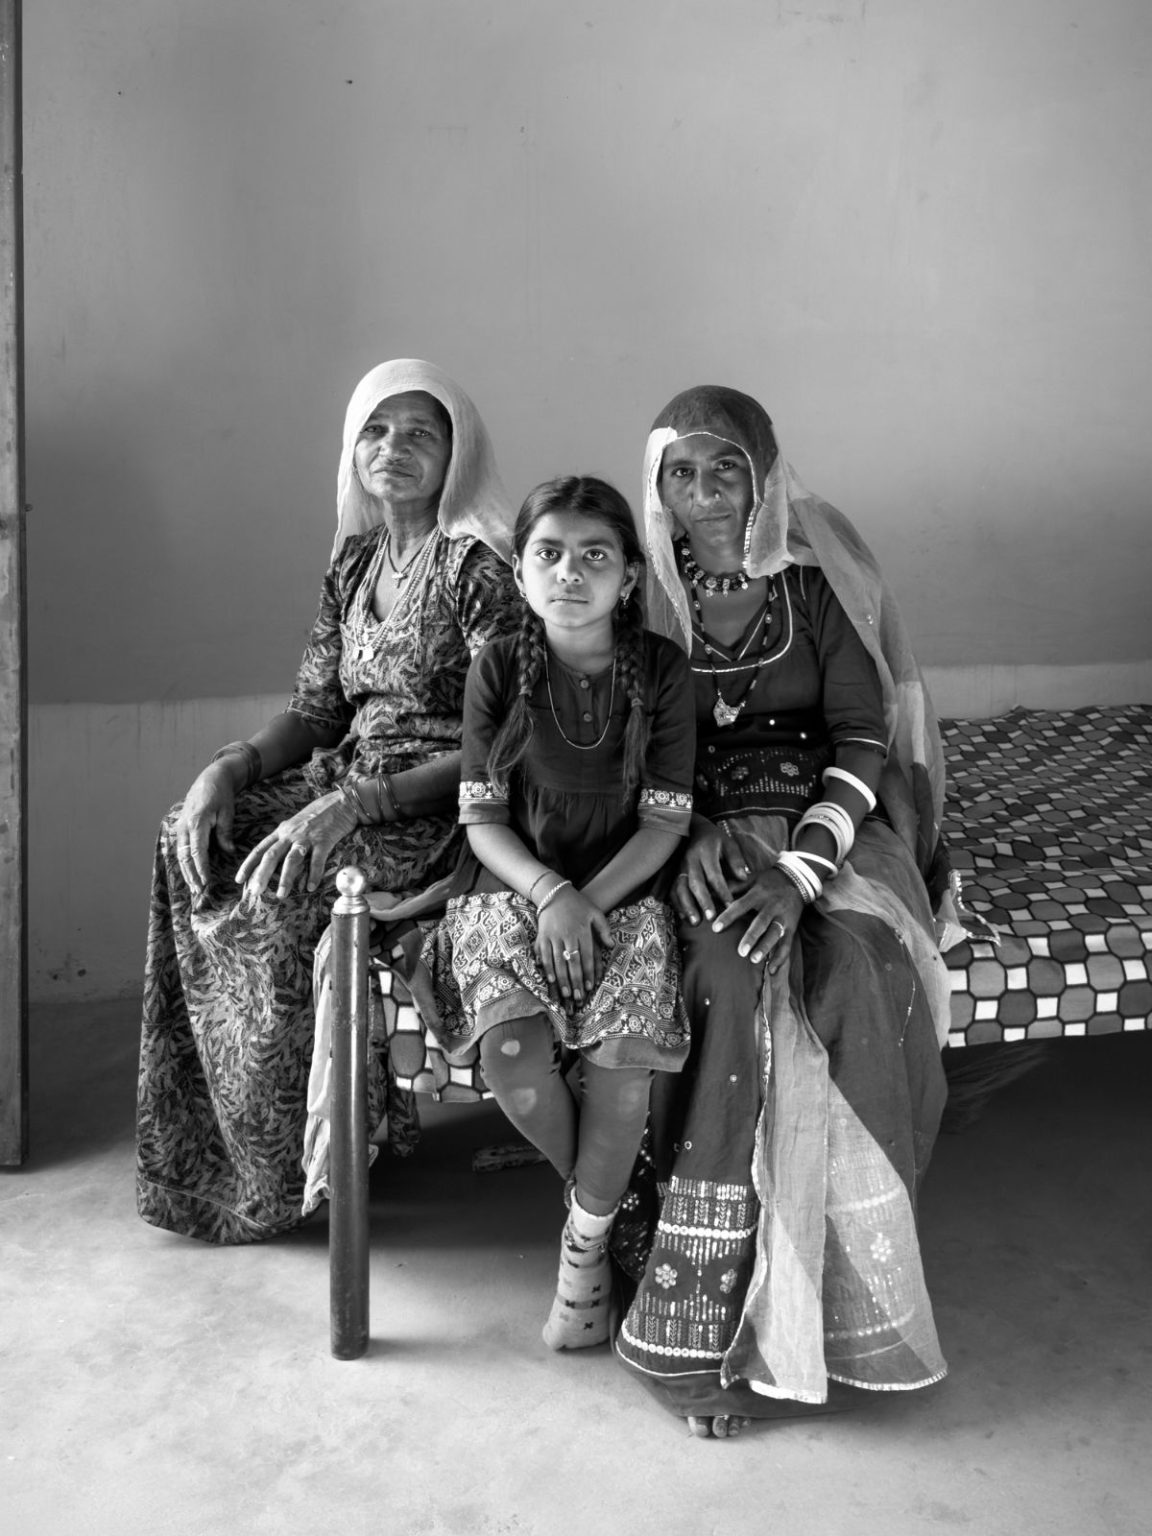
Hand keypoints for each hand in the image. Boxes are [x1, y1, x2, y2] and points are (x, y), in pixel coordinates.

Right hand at [174, 761, 241, 895]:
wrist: (211, 777)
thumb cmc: (221, 794)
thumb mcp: (227, 812)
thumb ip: (225, 833)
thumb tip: (228, 852)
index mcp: (196, 822)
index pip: (197, 852)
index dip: (201, 869)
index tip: (206, 883)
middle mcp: (184, 826)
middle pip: (185, 857)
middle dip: (191, 875)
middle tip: (198, 891)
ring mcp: (180, 826)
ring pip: (180, 854)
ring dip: (186, 871)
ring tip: (193, 886)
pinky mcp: (181, 826)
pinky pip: (180, 848)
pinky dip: (185, 862)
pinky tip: (189, 872)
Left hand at [235, 790, 359, 898]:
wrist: (342, 802)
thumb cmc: (319, 814)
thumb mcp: (297, 824)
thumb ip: (286, 837)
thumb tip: (277, 855)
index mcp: (282, 831)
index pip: (260, 849)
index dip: (248, 865)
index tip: (239, 880)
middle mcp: (291, 834)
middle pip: (271, 855)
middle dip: (261, 874)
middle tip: (254, 892)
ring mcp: (307, 837)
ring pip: (292, 859)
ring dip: (285, 878)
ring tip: (281, 895)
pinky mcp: (324, 840)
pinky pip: (317, 860)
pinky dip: (314, 875)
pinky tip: (311, 887)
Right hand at [535, 888, 611, 1007]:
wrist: (555, 893)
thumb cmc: (578, 905)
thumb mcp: (595, 913)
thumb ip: (604, 929)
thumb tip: (612, 945)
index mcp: (583, 931)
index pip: (587, 956)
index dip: (588, 972)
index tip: (590, 986)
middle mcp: (568, 935)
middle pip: (573, 962)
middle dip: (575, 982)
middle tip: (578, 997)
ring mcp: (554, 936)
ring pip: (558, 962)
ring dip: (562, 979)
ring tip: (566, 994)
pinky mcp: (542, 936)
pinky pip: (544, 955)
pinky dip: (547, 968)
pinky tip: (551, 980)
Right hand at [671, 816, 749, 926]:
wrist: (694, 829)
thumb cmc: (715, 839)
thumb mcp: (729, 844)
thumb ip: (736, 860)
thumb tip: (744, 878)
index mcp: (705, 852)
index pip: (714, 874)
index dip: (722, 891)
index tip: (730, 905)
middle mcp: (690, 860)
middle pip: (696, 883)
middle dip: (703, 901)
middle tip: (711, 917)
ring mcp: (680, 867)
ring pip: (681, 888)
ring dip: (687, 906)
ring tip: (696, 922)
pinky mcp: (674, 873)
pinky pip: (673, 890)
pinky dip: (677, 904)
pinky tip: (684, 917)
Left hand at [710, 866, 804, 971]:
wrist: (798, 878)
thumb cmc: (768, 880)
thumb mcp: (751, 878)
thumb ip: (733, 886)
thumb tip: (711, 892)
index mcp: (758, 893)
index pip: (741, 905)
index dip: (728, 916)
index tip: (715, 928)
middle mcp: (772, 906)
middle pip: (761, 923)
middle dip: (751, 937)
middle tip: (740, 952)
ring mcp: (783, 918)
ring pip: (775, 934)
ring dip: (766, 948)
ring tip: (754, 960)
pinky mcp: (792, 927)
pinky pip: (787, 944)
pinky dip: (780, 958)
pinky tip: (771, 971)